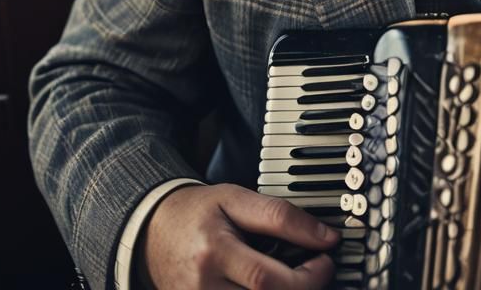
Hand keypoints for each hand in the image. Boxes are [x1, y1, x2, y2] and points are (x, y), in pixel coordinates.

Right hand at [141, 183, 339, 288]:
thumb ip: (279, 215)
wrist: (153, 230)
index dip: (307, 274)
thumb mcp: (236, 199)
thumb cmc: (199, 212)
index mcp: (213, 252)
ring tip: (298, 279)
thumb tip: (325, 235)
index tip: (328, 254)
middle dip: (302, 288)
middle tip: (320, 269)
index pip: (265, 276)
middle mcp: (203, 287)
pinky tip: (274, 286)